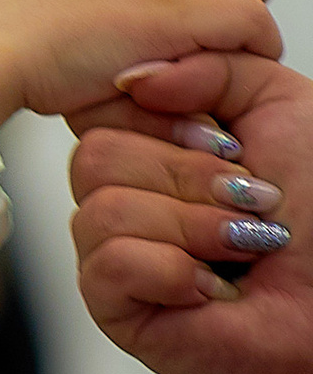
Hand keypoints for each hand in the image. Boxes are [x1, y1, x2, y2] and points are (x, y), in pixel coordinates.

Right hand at [68, 56, 312, 373]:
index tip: (229, 143)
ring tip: (242, 249)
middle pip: (94, 156)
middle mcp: (129, 198)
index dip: (162, 121)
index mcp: (155, 147)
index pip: (101, 110)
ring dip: (191, 227)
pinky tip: (212, 288)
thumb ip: (210, 64)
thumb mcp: (281, 103)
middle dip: (187, 177)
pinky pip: (107, 265)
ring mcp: (115, 254)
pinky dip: (172, 271)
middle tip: (247, 203)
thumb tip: (133, 79)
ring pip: (100, 209)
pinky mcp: (116, 309)